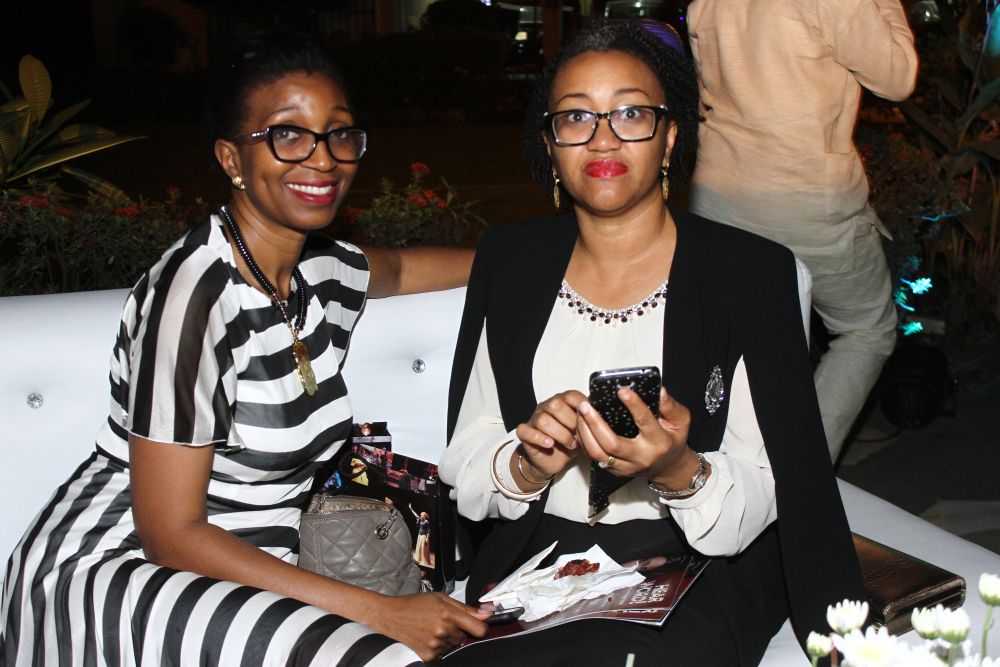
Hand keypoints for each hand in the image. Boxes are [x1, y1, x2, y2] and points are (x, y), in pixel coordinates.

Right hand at [373, 592, 489, 661]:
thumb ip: (465, 608)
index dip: (481, 628)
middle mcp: (443, 630)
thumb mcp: (441, 598)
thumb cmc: (414, 604)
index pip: (480, 629)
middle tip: (442, 622)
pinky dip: (438, 648)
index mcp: (448, 614)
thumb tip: (485, 613)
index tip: (478, 626)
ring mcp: (436, 645)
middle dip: (458, 631)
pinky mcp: (429, 656)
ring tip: (432, 628)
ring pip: (454, 645)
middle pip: (465, 637)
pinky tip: (427, 637)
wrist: (391, 616)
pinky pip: (443, 654)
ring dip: (447, 639)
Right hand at [515, 390, 586, 477]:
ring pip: (543, 420)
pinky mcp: (525, 433)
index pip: (571, 395)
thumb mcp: (582, 431)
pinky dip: (539, 438)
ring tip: (570, 444)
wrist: (551, 460)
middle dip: (571, 422)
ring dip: (560, 434)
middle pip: (555, 405)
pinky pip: (525, 431)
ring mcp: (534, 419)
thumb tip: (600, 416)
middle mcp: (546, 407)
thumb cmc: (568, 443)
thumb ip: (588, 421)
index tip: (590, 420)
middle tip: (579, 436)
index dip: (582, 406)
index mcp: (562, 402)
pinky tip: (550, 444)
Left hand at [576, 386, 693, 481]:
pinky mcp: (615, 471)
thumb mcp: (681, 422)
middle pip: (612, 444)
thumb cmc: (673, 441)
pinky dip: (585, 442)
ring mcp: (626, 467)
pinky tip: (581, 426)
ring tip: (580, 413)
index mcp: (658, 442)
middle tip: (586, 405)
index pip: (644, 422)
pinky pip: (595, 458)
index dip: (633, 404)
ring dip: (585, 433)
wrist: (669, 467)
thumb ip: (671, 406)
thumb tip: (660, 391)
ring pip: (598, 454)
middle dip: (595, 423)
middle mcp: (641, 457)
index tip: (622, 391)